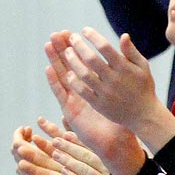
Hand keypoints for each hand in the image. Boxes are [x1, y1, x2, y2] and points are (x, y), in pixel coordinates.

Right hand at [44, 31, 144, 174]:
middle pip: (69, 65)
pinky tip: (48, 69)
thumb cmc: (122, 120)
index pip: (84, 61)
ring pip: (62, 76)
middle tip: (57, 33)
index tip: (74, 32)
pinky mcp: (70, 111)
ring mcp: (74, 100)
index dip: (78, 47)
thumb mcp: (124, 93)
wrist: (117, 142)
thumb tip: (126, 43)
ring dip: (55, 61)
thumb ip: (123, 71)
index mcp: (95, 84)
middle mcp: (82, 90)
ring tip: (49, 45)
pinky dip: (54, 82)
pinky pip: (61, 94)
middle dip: (63, 49)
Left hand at [50, 133, 124, 174]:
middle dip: (70, 148)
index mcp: (116, 158)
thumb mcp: (124, 156)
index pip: (95, 146)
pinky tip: (64, 172)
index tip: (65, 134)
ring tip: (56, 154)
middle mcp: (111, 169)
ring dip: (69, 162)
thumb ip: (103, 142)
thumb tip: (85, 125)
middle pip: (88, 156)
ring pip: (85, 171)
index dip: (79, 140)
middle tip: (56, 141)